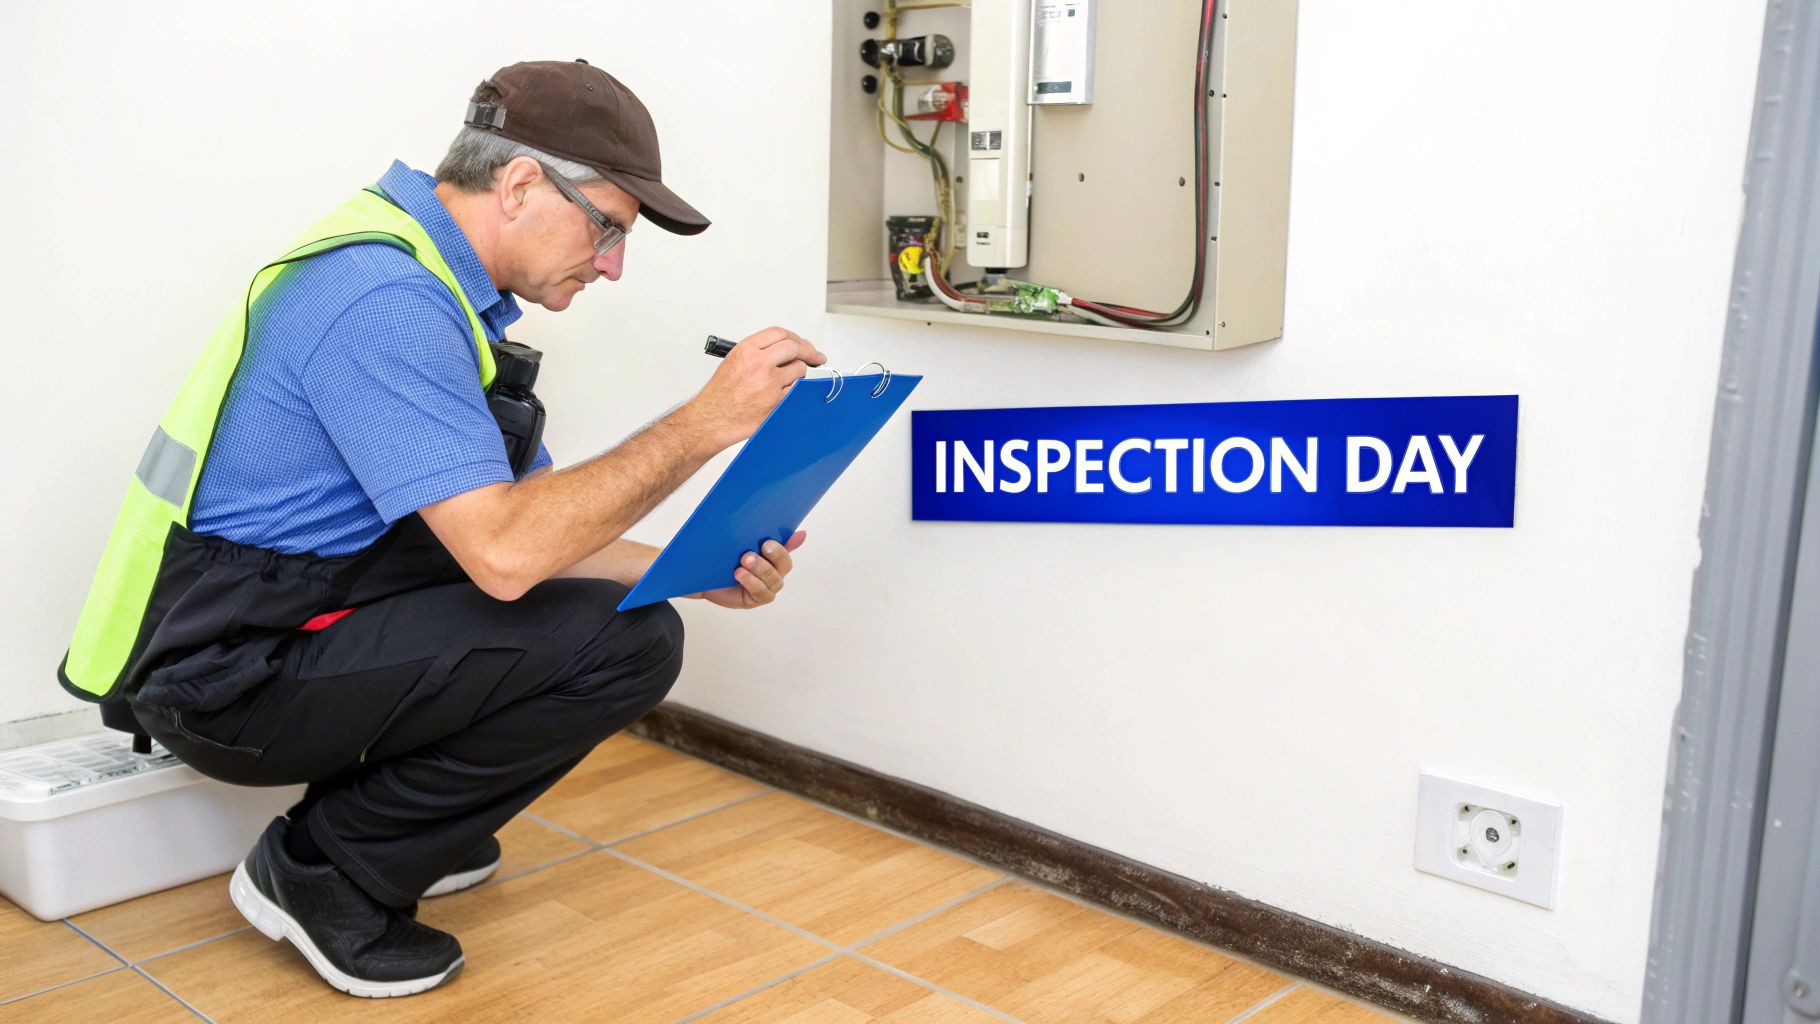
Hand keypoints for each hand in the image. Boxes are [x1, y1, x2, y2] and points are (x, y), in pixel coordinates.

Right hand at [686, 327, 826, 448]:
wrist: (713, 418)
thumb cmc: (720, 394)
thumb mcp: (734, 361)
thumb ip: (758, 352)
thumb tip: (784, 348)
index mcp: (746, 350)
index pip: (778, 333)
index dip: (793, 337)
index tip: (798, 343)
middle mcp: (759, 364)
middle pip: (794, 348)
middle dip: (807, 351)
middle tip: (814, 356)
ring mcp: (770, 383)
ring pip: (799, 369)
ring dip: (798, 372)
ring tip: (787, 378)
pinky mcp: (777, 401)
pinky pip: (796, 389)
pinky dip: (794, 388)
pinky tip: (785, 390)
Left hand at [698, 531, 806, 609]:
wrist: (708, 576)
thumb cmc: (727, 558)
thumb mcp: (743, 543)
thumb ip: (764, 537)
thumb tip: (800, 534)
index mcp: (776, 557)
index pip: (787, 550)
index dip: (780, 548)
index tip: (766, 542)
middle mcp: (776, 572)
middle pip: (784, 565)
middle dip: (771, 556)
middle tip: (752, 551)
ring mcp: (768, 587)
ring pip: (773, 579)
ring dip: (759, 568)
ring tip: (744, 560)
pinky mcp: (757, 599)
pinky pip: (761, 592)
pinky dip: (751, 582)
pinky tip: (739, 574)